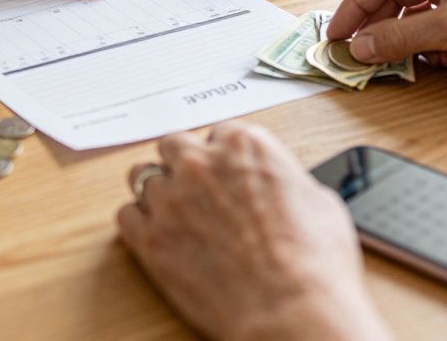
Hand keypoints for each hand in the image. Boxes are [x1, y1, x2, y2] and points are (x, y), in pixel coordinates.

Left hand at [117, 122, 390, 340]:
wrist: (291, 313)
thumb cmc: (314, 265)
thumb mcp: (321, 204)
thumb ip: (287, 182)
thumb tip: (284, 188)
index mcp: (245, 146)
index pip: (218, 132)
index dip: (222, 156)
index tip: (224, 172)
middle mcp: (201, 164)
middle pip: (173, 145)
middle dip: (183, 164)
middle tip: (195, 189)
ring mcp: (170, 199)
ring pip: (142, 176)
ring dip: (158, 193)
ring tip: (174, 216)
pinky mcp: (149, 238)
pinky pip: (125, 216)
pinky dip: (139, 225)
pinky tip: (158, 238)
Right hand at [326, 0, 446, 83]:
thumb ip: (401, 37)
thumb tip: (361, 46)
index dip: (354, 5)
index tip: (337, 33)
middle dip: (376, 26)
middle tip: (356, 51)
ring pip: (413, 14)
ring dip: (403, 40)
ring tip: (395, 61)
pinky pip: (434, 29)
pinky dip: (428, 48)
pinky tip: (437, 63)